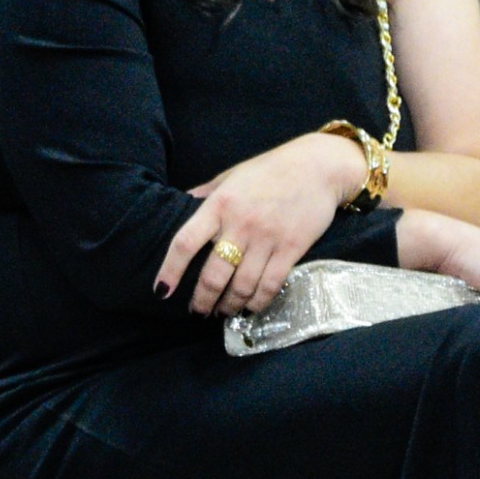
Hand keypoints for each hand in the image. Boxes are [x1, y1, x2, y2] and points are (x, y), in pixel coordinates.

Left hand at [157, 134, 364, 315]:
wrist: (318, 166)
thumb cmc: (270, 170)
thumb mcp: (231, 176)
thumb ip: (205, 195)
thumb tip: (179, 206)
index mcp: (219, 205)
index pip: (185, 242)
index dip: (170, 270)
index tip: (161, 291)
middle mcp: (240, 223)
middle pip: (214, 275)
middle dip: (202, 300)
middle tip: (198, 311)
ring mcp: (267, 238)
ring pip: (242, 286)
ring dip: (229, 306)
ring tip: (223, 312)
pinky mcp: (292, 248)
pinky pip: (270, 285)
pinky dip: (257, 302)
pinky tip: (250, 308)